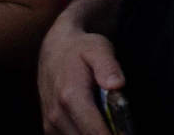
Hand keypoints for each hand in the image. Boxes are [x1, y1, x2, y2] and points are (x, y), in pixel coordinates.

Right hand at [39, 19, 122, 134]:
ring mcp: (50, 122)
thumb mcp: (99, 48)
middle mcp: (57, 114)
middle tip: (124, 130)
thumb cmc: (81, 48)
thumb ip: (108, 66)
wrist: (54, 49)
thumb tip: (117, 85)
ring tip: (114, 127)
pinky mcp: (49, 127)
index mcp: (71, 96)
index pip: (93, 131)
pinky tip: (97, 126)